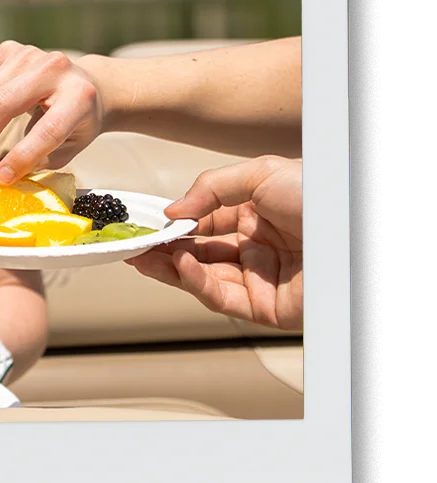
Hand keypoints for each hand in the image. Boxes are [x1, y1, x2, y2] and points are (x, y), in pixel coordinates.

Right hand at [0, 41, 103, 183]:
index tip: (1, 179)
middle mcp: (54, 68)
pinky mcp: (6, 50)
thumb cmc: (77, 121)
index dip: (21, 157)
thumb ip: (40, 161)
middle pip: (1, 104)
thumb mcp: (71, 146)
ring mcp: (27, 54)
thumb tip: (2, 175)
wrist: (83, 82)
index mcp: (79, 96)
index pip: (47, 130)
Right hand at [128, 156, 302, 330]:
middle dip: (163, 251)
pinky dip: (196, 282)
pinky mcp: (266, 308)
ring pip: (204, 279)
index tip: (146, 223)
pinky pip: (221, 297)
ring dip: (171, 268)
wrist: (350, 230)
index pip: (205, 224)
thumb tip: (172, 210)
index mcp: (257, 215)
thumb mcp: (260, 173)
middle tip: (132, 245)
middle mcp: (256, 248)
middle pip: (198, 254)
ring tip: (144, 256)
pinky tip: (180, 265)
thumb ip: (210, 188)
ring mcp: (260, 279)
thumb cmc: (318, 195)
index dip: (175, 225)